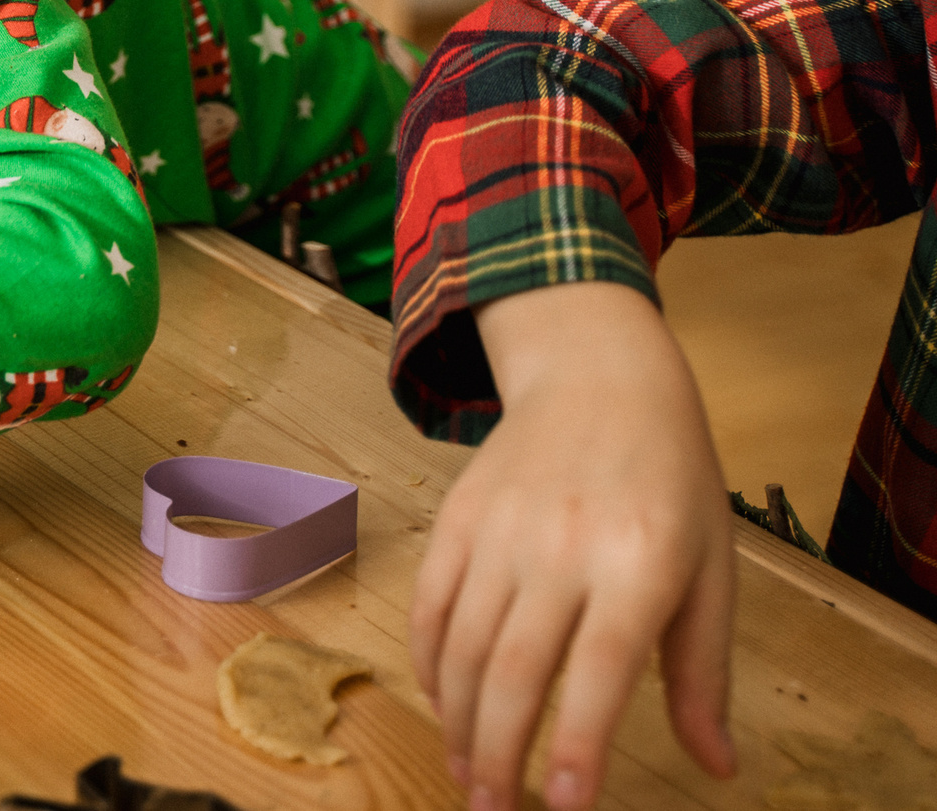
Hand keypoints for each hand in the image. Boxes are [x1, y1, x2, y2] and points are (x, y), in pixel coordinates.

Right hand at [415, 281, 737, 810]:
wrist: (599, 377)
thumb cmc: (671, 480)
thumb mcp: (712, 570)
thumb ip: (702, 671)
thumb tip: (715, 766)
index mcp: (638, 564)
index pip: (598, 673)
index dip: (577, 747)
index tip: (566, 809)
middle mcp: (560, 548)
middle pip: (511, 670)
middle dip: (497, 755)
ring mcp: (498, 531)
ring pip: (459, 646)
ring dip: (457, 722)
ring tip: (468, 775)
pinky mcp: (455, 519)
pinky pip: (429, 604)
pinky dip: (428, 664)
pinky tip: (443, 704)